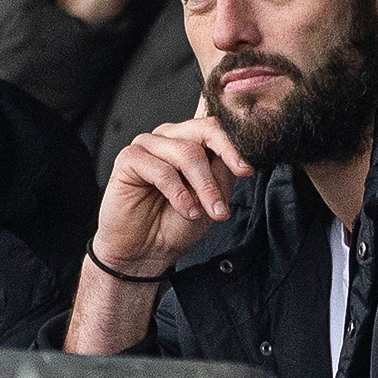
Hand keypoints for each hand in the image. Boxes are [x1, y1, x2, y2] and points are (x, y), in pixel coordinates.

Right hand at [92, 116, 253, 276]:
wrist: (147, 251)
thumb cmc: (180, 222)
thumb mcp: (213, 195)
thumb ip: (223, 168)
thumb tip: (240, 153)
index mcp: (192, 137)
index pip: (217, 126)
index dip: (235, 144)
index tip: (248, 170)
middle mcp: (171, 135)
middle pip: (205, 131)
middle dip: (223, 163)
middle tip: (230, 192)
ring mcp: (149, 143)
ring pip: (187, 153)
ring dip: (204, 186)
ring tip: (212, 212)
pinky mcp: (129, 158)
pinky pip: (161, 170)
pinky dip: (179, 194)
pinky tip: (188, 211)